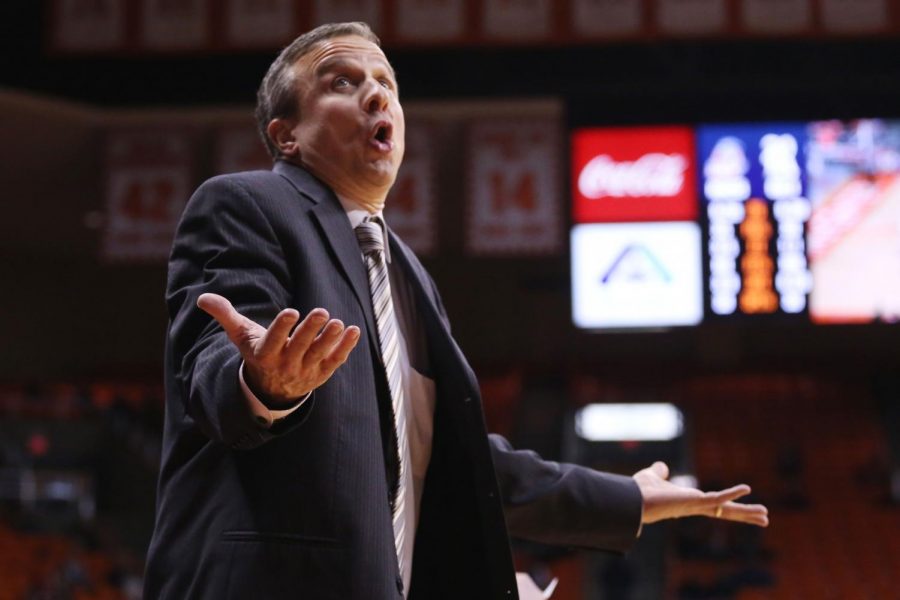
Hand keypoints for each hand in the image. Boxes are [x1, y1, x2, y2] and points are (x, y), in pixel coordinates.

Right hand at [197, 293, 359, 405]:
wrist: (272, 389)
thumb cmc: (258, 352)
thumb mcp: (241, 336)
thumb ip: (225, 316)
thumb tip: (203, 298)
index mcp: (264, 354)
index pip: (273, 341)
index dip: (281, 327)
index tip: (290, 311)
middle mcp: (285, 365)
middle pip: (299, 347)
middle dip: (309, 330)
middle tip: (321, 312)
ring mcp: (305, 371)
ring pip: (318, 355)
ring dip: (329, 339)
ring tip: (337, 323)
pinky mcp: (322, 373)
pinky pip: (335, 361)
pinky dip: (345, 348)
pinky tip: (353, 331)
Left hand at [633, 462, 768, 526]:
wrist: (631, 500)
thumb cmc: (639, 491)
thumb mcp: (652, 476)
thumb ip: (659, 472)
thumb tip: (662, 466)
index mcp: (689, 502)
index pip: (714, 506)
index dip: (729, 506)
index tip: (744, 510)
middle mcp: (695, 506)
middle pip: (726, 512)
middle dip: (745, 514)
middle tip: (765, 518)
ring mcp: (696, 505)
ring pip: (726, 510)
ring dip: (746, 512)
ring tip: (766, 516)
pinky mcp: (693, 502)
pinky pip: (717, 498)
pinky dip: (731, 493)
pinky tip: (746, 489)